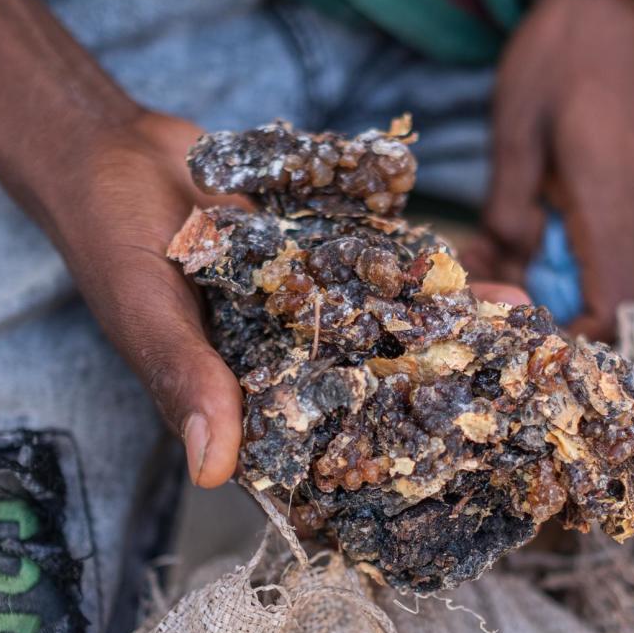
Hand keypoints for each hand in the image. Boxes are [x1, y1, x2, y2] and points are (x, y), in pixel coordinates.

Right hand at [49, 112, 531, 490]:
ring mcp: (307, 311)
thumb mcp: (147, 313)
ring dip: (446, 330)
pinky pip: (379, 271)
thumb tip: (215, 471)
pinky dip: (422, 273)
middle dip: (435, 394)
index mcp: (239, 397)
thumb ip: (187, 379)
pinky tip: (480, 277)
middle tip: (512, 398)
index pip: (311, 452)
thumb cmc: (113, 241)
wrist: (121, 151)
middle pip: (366, 391)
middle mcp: (282, 362)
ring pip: (385, 331)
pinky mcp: (322, 259)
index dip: (372, 470)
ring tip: (520, 332)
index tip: (445, 481)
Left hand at [470, 0, 633, 340]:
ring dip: (555, 287)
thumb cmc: (558, 58)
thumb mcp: (515, 127)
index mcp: (609, 203)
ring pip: (610, 279)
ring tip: (492, 260)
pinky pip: (605, 250)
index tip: (521, 339)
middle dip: (555, 318)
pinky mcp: (629, 193)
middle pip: (614, 305)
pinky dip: (564, 258)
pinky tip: (517, 234)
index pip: (610, 306)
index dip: (574, 340)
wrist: (607, 6)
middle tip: (491, 297)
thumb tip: (510, 255)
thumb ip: (510, 202)